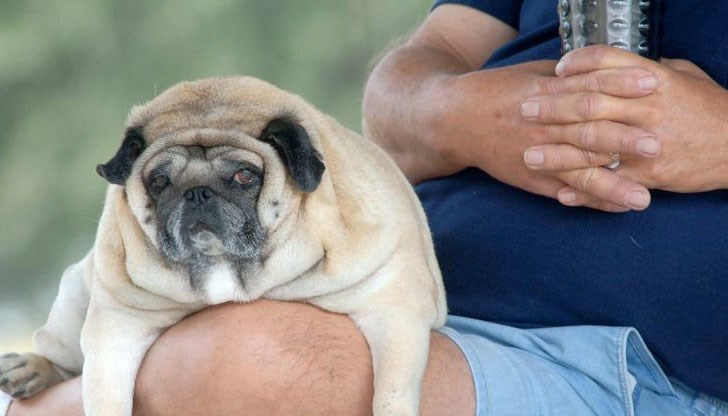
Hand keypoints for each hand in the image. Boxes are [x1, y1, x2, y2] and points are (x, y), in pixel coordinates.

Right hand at [435, 59, 651, 211]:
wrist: (456, 121)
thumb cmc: (496, 92)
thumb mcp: (530, 74)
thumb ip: (567, 77)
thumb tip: (606, 73)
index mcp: (542, 95)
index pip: (587, 89)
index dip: (620, 86)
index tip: (651, 84)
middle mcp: (542, 128)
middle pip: (586, 133)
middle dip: (622, 140)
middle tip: (656, 145)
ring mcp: (536, 157)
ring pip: (578, 172)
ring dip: (612, 185)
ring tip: (643, 197)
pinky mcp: (531, 179)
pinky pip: (565, 193)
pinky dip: (591, 201)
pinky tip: (617, 207)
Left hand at [522, 46, 727, 207]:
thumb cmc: (709, 108)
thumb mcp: (683, 77)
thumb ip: (647, 71)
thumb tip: (615, 67)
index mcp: (653, 80)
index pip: (606, 63)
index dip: (576, 65)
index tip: (554, 72)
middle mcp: (646, 108)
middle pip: (589, 102)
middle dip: (552, 108)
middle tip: (524, 111)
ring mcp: (646, 143)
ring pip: (592, 145)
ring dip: (557, 152)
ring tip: (529, 156)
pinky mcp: (650, 176)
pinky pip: (610, 183)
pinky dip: (584, 191)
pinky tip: (560, 194)